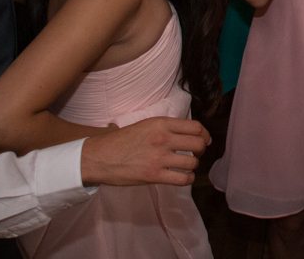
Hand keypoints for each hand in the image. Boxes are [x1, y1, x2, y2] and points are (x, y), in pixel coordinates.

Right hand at [79, 117, 208, 187]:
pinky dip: (188, 179)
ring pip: (193, 162)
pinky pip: (182, 179)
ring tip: (188, 167)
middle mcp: (163, 139)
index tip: (204, 140)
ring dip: (193, 166)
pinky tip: (184, 177)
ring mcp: (159, 158)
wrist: (99, 157)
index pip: (195, 127)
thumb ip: (165, 128)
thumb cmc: (120, 141)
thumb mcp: (144, 125)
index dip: (204, 134)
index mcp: (161, 124)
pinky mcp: (154, 175)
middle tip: (197, 154)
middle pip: (198, 144)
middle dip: (201, 150)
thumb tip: (185, 132)